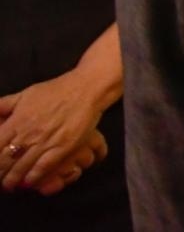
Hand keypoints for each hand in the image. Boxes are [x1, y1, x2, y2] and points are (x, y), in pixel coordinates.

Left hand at [0, 72, 104, 190]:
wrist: (85, 89)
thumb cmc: (55, 91)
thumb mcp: (25, 94)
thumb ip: (4, 105)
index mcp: (17, 121)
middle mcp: (28, 133)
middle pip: (5, 160)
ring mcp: (46, 141)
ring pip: (22, 166)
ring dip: (13, 179)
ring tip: (9, 185)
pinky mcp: (63, 146)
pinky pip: (44, 166)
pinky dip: (34, 176)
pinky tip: (29, 182)